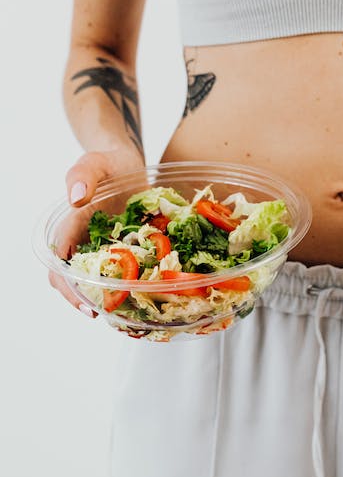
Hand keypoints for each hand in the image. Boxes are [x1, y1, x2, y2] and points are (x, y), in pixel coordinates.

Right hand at [49, 148, 144, 315]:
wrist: (126, 161)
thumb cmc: (107, 162)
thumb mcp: (94, 163)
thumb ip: (83, 176)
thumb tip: (77, 198)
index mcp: (71, 228)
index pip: (61, 265)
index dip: (70, 288)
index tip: (87, 304)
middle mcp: (84, 243)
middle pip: (74, 281)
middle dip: (87, 300)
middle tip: (108, 315)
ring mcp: (105, 248)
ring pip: (100, 281)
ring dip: (109, 297)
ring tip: (128, 313)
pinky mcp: (125, 248)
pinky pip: (125, 270)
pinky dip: (131, 283)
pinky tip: (147, 292)